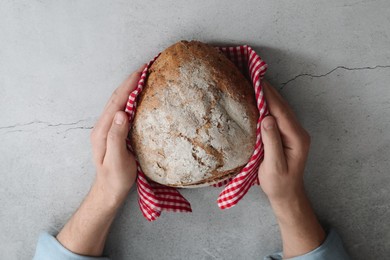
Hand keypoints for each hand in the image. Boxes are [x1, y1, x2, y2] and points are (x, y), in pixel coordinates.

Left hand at [57, 65, 144, 255]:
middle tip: (146, 68)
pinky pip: (121, 109)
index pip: (117, 102)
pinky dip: (130, 98)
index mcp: (102, 130)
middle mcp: (103, 125)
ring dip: (129, 87)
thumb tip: (121, 112)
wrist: (108, 190)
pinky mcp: (113, 131)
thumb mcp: (117, 160)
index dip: (129, 85)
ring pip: (118, 102)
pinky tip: (139, 95)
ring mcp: (107, 127)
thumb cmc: (115, 178)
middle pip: (116, 97)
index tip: (142, 71)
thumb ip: (116, 137)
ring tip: (143, 76)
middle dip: (130, 81)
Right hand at [258, 80, 310, 203]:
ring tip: (255, 83)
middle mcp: (298, 132)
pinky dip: (269, 106)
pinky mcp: (287, 135)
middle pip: (283, 107)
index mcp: (296, 139)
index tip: (257, 81)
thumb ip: (271, 142)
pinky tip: (260, 100)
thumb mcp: (273, 166)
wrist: (287, 194)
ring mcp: (294, 133)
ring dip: (269, 96)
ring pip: (281, 109)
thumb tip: (266, 118)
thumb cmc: (279, 183)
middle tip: (254, 76)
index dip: (269, 96)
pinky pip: (278, 116)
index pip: (281, 112)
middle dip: (269, 91)